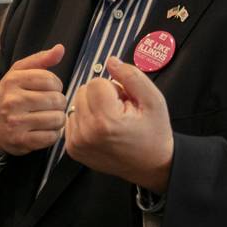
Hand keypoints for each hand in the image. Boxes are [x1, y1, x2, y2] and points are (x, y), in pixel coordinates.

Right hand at [0, 44, 66, 160]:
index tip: (50, 89)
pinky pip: (51, 137)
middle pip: (56, 100)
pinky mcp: (20, 141)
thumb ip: (40, 59)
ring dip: (58, 119)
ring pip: (57, 119)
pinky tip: (45, 129)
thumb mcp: (18, 73)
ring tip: (49, 116)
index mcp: (12, 81)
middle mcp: (12, 101)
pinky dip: (53, 134)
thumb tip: (60, 49)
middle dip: (58, 102)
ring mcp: (15, 123)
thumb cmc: (8, 95)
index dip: (56, 85)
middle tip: (50, 105)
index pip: (51, 80)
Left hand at [63, 56, 173, 191]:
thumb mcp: (153, 100)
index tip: (125, 104)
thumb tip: (110, 61)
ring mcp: (77, 143)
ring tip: (112, 122)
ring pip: (76, 104)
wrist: (151, 165)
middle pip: (83, 91)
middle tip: (119, 112)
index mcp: (106, 121)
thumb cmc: (154, 132)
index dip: (114, 88)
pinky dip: (85, 120)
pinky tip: (102, 130)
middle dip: (101, 96)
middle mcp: (87, 133)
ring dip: (92, 107)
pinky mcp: (72, 149)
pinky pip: (72, 118)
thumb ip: (131, 76)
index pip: (96, 82)